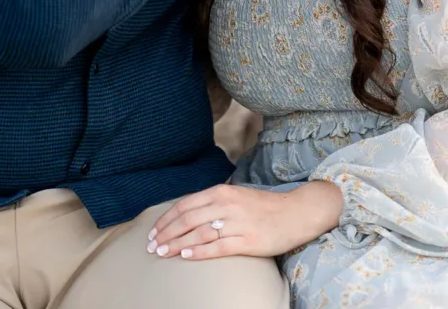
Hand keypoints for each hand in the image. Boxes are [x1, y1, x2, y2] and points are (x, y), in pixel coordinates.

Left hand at [146, 181, 342, 260]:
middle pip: (188, 219)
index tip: (153, 231)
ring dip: (177, 243)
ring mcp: (238, 222)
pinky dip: (200, 251)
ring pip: (199, 233)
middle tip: (151, 246)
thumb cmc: (263, 207)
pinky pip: (219, 246)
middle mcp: (227, 204)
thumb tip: (188, 212)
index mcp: (222, 191)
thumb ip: (214, 202)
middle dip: (166, 233)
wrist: (295, 213)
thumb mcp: (235, 196)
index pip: (186, 204)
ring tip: (163, 253)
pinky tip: (187, 255)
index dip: (167, 219)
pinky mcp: (248, 239)